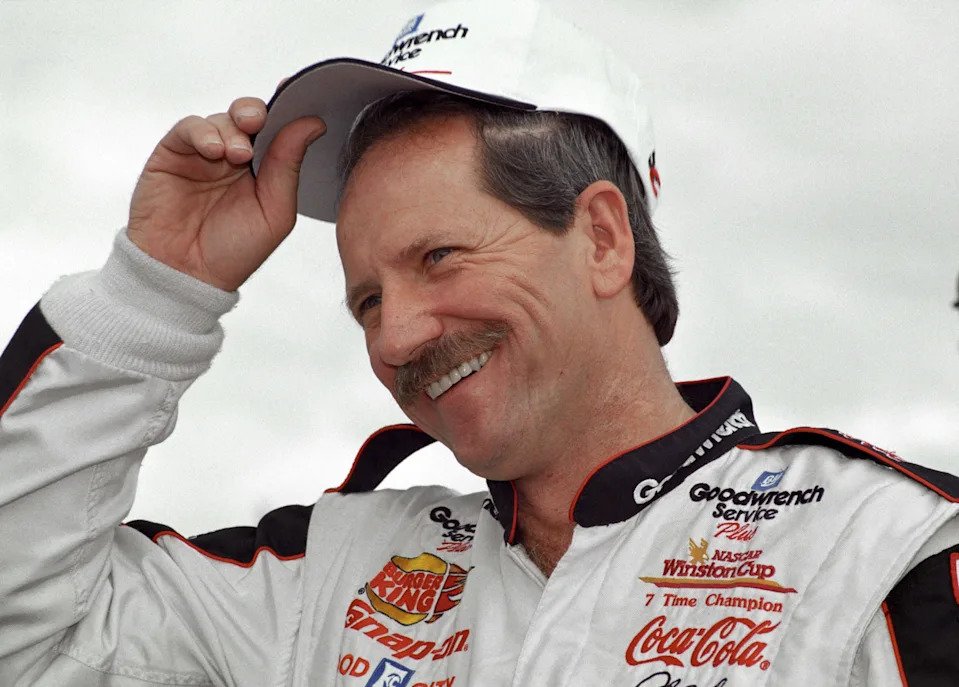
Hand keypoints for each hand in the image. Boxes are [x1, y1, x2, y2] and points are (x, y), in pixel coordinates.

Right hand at [127, 97, 325, 290]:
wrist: (185, 275)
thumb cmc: (233, 251)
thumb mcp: (275, 211)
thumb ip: (289, 165)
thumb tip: (313, 123)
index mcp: (265, 169)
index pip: (279, 129)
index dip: (289, 108)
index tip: (300, 91)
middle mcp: (235, 157)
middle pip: (250, 116)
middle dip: (256, 112)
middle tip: (259, 121)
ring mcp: (204, 153)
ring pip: (221, 118)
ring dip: (231, 129)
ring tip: (235, 154)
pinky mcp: (173, 153)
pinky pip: (189, 128)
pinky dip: (203, 132)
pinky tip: (214, 151)